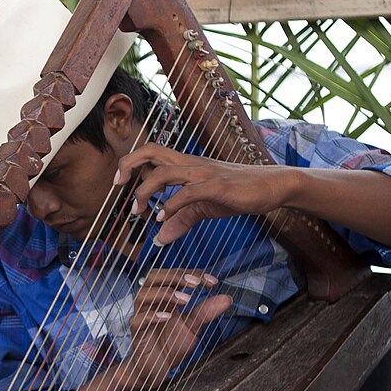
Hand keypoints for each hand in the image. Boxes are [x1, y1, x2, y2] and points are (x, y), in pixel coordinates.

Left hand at [115, 144, 295, 245]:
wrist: (273, 186)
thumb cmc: (237, 192)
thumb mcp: (203, 208)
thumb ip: (180, 220)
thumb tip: (160, 239)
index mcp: (186, 164)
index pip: (152, 152)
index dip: (131, 162)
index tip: (119, 182)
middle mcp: (191, 163)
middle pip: (152, 151)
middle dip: (129, 164)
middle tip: (118, 185)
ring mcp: (204, 173)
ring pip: (165, 172)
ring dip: (146, 191)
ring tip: (139, 210)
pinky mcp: (219, 186)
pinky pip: (189, 192)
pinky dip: (172, 205)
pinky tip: (164, 218)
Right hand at [122, 269, 232, 387]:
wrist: (159, 367)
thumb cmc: (172, 343)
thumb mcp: (194, 326)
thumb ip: (206, 311)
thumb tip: (227, 298)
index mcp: (164, 297)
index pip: (173, 276)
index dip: (191, 274)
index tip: (211, 281)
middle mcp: (151, 302)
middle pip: (154, 277)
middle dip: (175, 276)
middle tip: (196, 283)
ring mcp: (142, 316)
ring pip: (144, 295)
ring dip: (166, 294)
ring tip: (185, 299)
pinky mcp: (137, 332)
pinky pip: (139, 319)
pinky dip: (152, 316)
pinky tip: (167, 317)